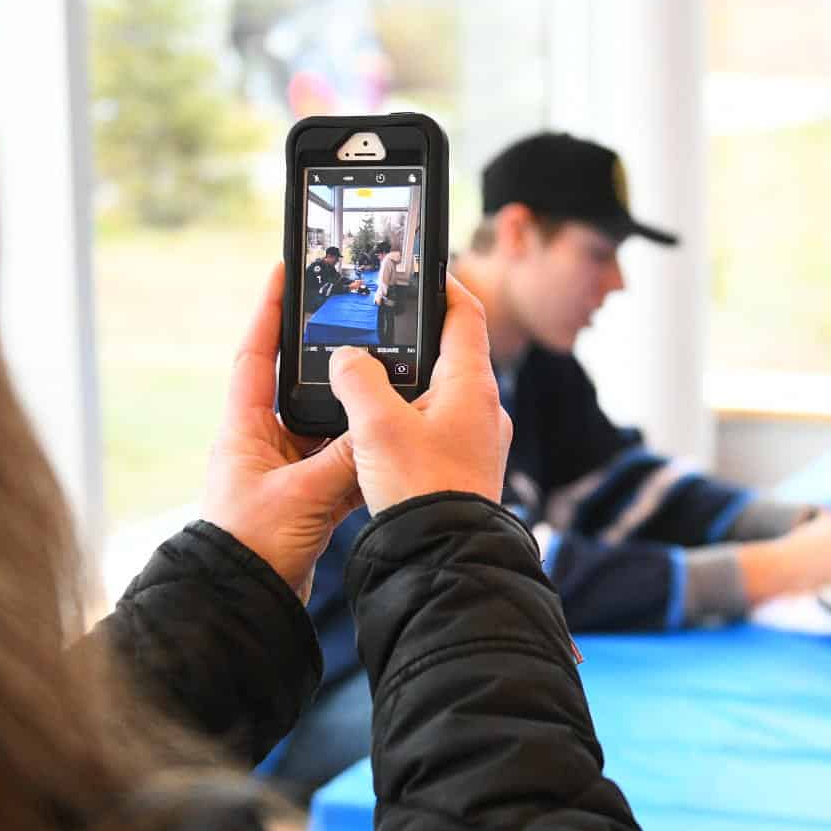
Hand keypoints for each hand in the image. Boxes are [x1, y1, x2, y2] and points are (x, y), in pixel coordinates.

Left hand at [202, 263, 364, 600]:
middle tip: (361, 328)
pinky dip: (364, 458)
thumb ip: (348, 457)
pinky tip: (390, 449)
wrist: (243, 607)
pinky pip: (341, 465)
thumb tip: (384, 426)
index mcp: (246, 430)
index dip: (268, 312)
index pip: (255, 355)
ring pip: (328, 428)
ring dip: (356, 417)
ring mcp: (285, 472)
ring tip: (391, 389)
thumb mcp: (306, 494)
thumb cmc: (251, 547)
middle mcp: (263, 444)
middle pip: (300, 387)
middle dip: (331, 363)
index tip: (284, 272)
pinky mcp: (305, 500)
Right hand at [327, 274, 511, 513]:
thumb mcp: (377, 426)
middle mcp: (482, 409)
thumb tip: (348, 358)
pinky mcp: (462, 467)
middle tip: (380, 325)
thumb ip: (357, 380)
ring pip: (440, 393)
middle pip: (451, 353)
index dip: (443, 287)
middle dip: (415, 338)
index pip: (465, 315)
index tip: (423, 271)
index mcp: (472, 385)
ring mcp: (476, 440)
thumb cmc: (421, 489)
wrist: (444, 558)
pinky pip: (435, 426)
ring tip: (368, 375)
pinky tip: (377, 428)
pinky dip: (408, 416)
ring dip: (407, 381)